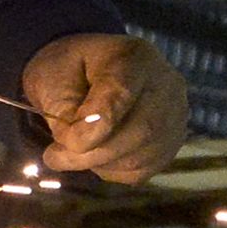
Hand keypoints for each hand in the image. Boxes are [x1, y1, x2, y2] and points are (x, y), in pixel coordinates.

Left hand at [20, 32, 187, 183]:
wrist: (87, 72)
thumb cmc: (67, 71)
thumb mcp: (50, 77)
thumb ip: (61, 108)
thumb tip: (76, 146)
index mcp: (133, 57)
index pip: (122, 93)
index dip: (94, 124)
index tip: (68, 142)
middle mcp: (166, 84)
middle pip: (140, 130)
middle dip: (92, 153)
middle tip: (55, 156)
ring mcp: (175, 116)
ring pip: (141, 156)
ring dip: (97, 164)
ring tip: (71, 152)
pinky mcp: (171, 143)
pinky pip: (141, 170)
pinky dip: (111, 170)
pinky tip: (94, 154)